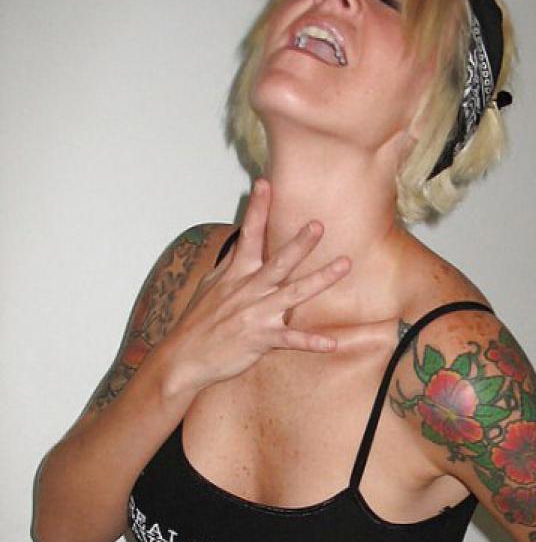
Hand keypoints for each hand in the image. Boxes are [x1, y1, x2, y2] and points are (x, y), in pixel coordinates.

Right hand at [162, 178, 350, 393]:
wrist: (184, 357)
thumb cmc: (198, 324)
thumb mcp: (211, 287)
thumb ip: (231, 265)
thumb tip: (241, 244)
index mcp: (236, 275)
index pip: (248, 235)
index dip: (257, 209)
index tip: (265, 183)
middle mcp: (248, 290)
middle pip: (278, 261)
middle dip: (300, 243)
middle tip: (318, 225)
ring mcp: (256, 314)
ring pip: (293, 293)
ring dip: (320, 279)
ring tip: (344, 265)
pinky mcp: (261, 338)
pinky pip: (292, 339)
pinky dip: (312, 342)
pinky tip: (332, 343)